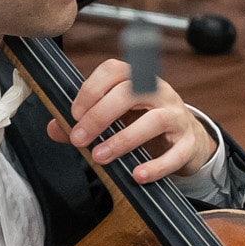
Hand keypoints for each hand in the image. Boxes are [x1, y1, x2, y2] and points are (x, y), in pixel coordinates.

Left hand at [52, 58, 215, 186]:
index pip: (115, 71)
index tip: (74, 113)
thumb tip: (56, 128)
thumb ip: (83, 121)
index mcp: (138, 80)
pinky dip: (157, 165)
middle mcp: (160, 92)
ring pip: (156, 120)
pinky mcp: (189, 142)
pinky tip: (137, 175)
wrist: (185, 138)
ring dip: (124, 139)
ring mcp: (178, 115)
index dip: (92, 89)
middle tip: (79, 139)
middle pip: (132, 92)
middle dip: (100, 116)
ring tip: (100, 157)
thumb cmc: (141, 122)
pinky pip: (177, 152)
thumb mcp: (113, 117)